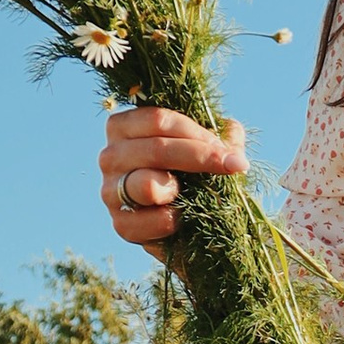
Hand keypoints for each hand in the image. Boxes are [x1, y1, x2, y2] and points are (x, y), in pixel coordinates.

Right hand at [101, 106, 248, 249]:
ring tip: (194, 194)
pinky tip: (187, 217)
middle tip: (233, 166)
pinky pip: (154, 220)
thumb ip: (221, 135)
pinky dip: (178, 220)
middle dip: (200, 157)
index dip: (197, 133)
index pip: (158, 120)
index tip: (228, 151)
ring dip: (180, 189)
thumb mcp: (209, 145)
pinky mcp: (121, 224)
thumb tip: (230, 147)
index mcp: (124, 126)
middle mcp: (110, 156)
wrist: (189, 223)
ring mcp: (110, 191)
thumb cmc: (195, 172)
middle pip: (156, 149)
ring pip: (147, 185)